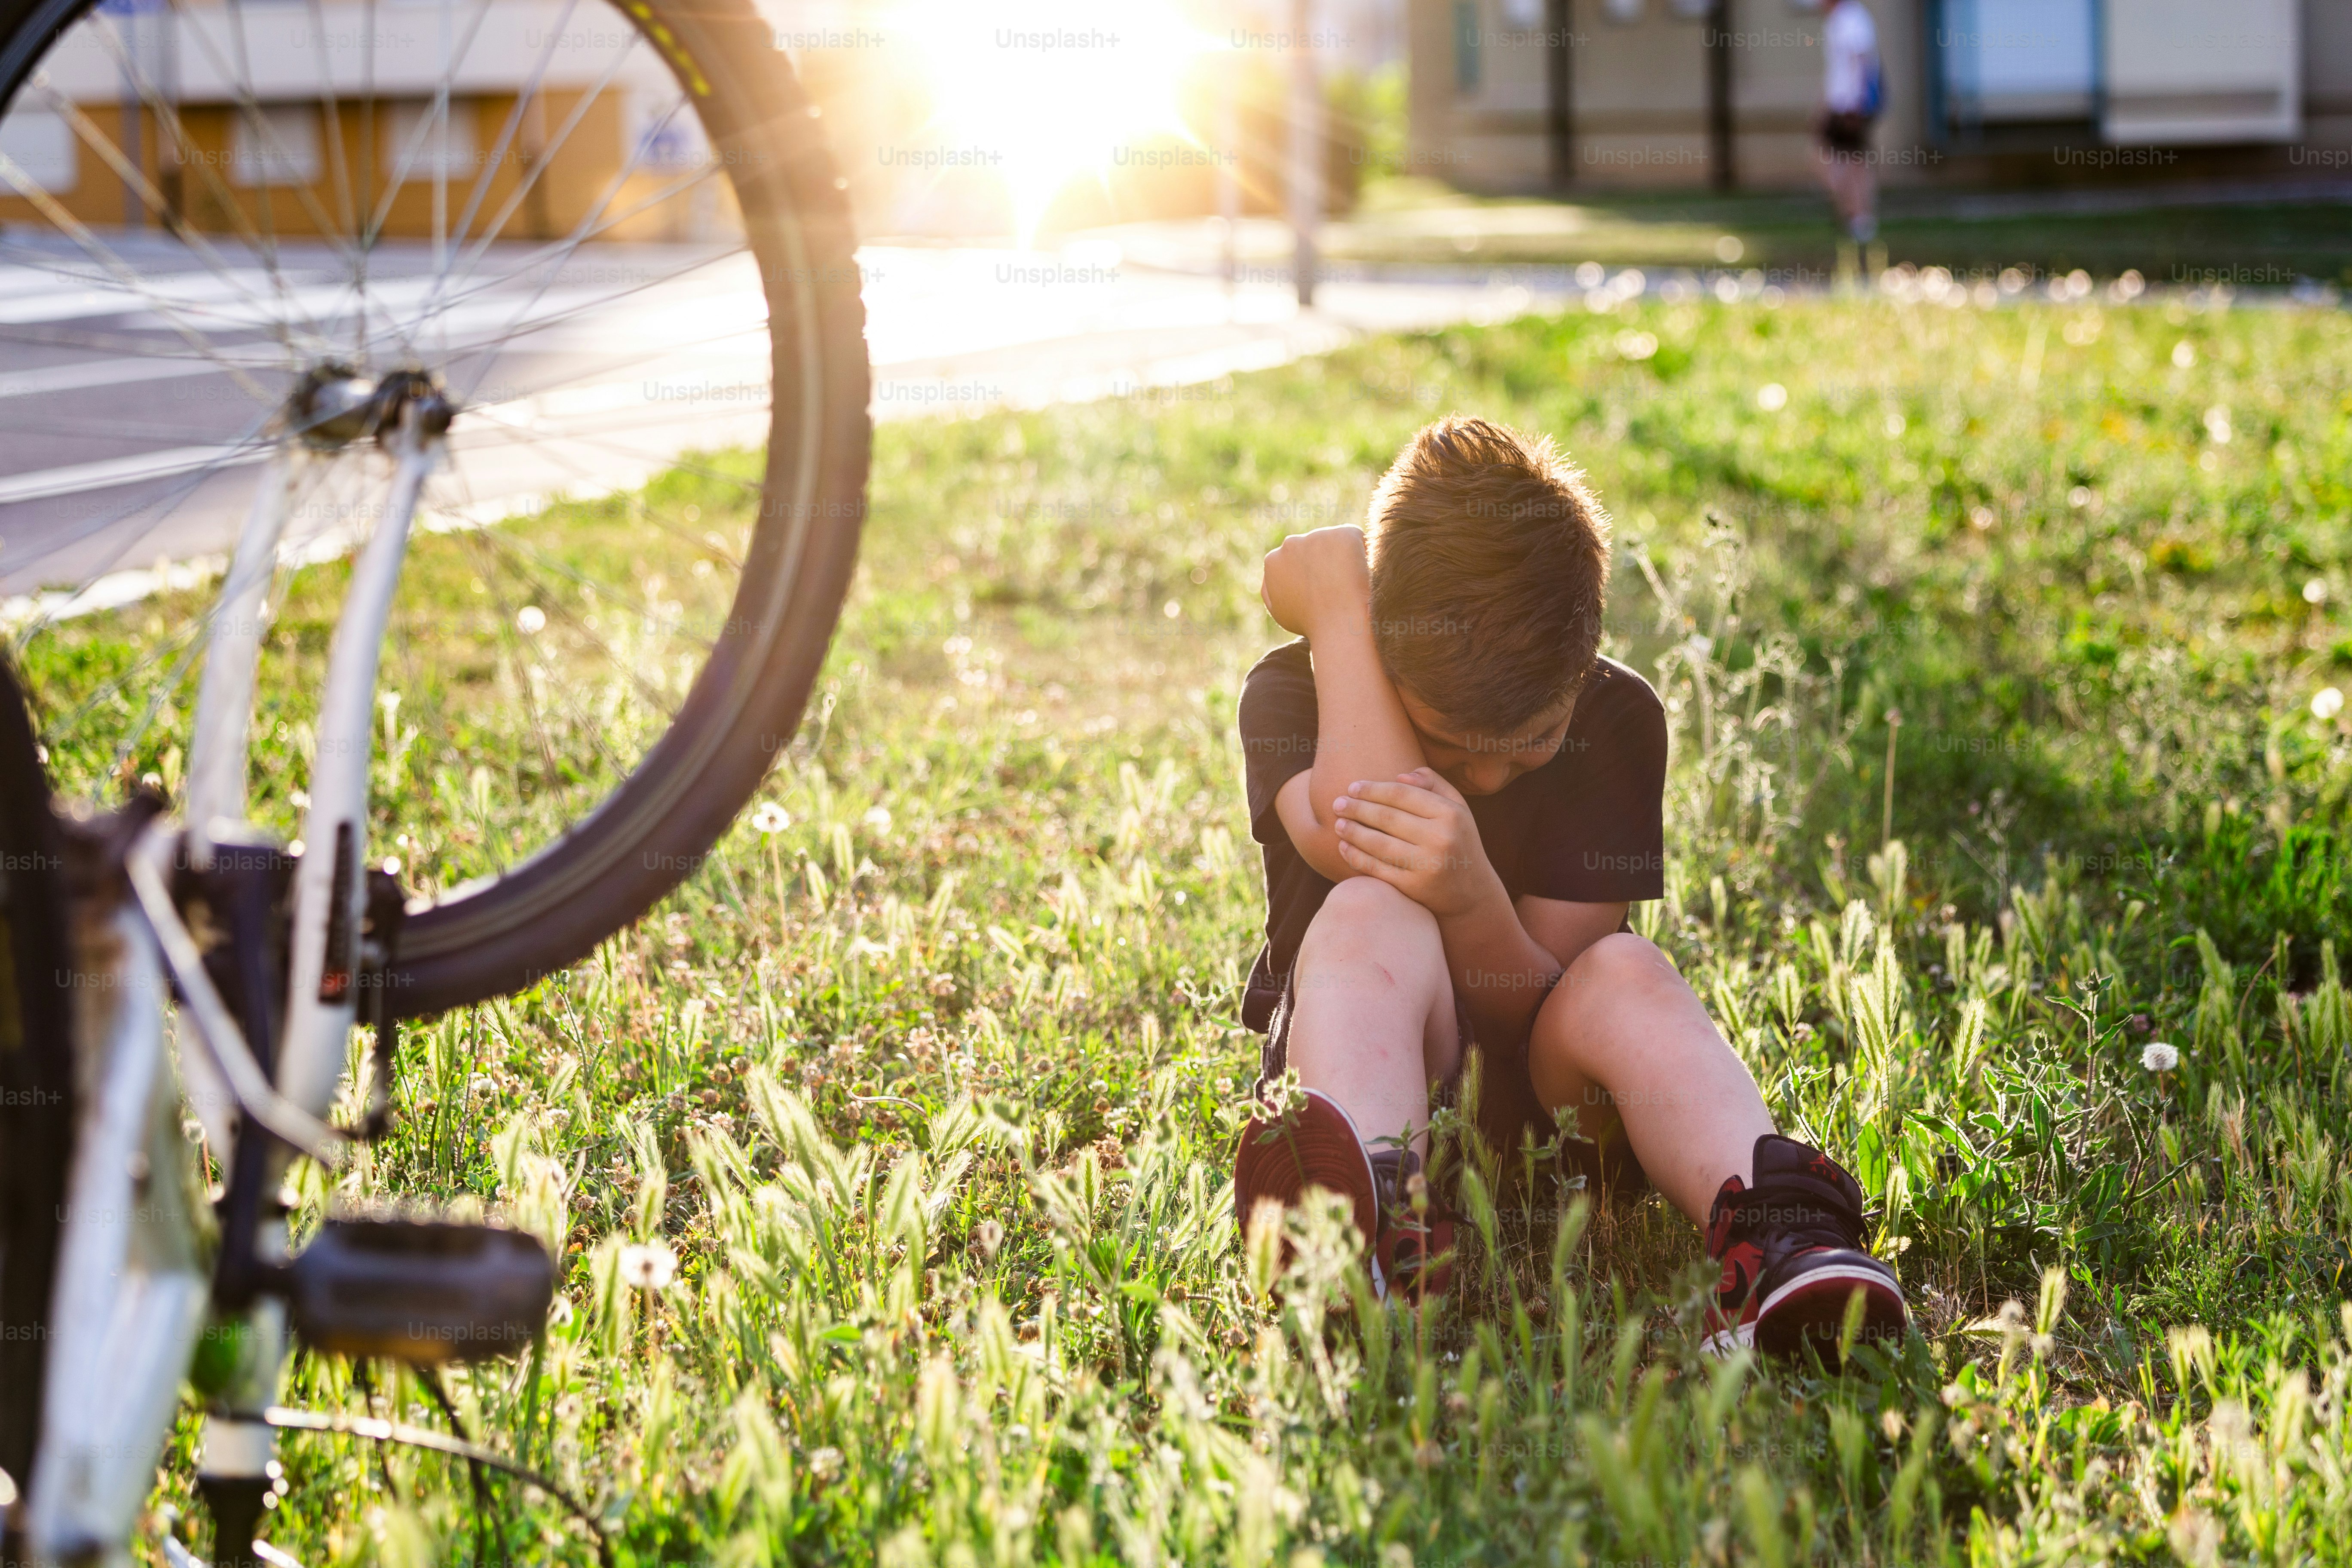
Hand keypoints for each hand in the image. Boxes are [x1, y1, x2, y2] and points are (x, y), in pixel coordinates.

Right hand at [1259, 525, 1369, 640]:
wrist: (1338, 625)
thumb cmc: (1311, 624)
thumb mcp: (1279, 609)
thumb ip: (1271, 587)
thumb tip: (1272, 574)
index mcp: (1273, 560)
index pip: (1294, 558)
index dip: (1312, 573)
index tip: (1323, 590)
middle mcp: (1292, 543)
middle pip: (1313, 546)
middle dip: (1325, 560)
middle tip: (1338, 587)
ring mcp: (1317, 536)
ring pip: (1334, 541)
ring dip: (1342, 556)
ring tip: (1349, 584)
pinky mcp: (1343, 534)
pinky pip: (1356, 539)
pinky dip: (1362, 552)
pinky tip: (1361, 574)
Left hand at [1331, 768, 1504, 919]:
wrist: (1473, 894)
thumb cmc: (1458, 841)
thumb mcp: (1457, 809)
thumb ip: (1433, 784)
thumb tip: (1399, 775)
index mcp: (1451, 813)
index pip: (1402, 794)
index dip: (1373, 789)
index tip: (1352, 787)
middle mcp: (1441, 837)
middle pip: (1386, 817)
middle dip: (1356, 808)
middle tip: (1337, 804)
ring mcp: (1427, 865)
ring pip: (1378, 843)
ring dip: (1352, 832)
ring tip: (1338, 824)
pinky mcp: (1414, 887)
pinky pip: (1377, 869)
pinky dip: (1356, 857)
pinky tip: (1344, 847)